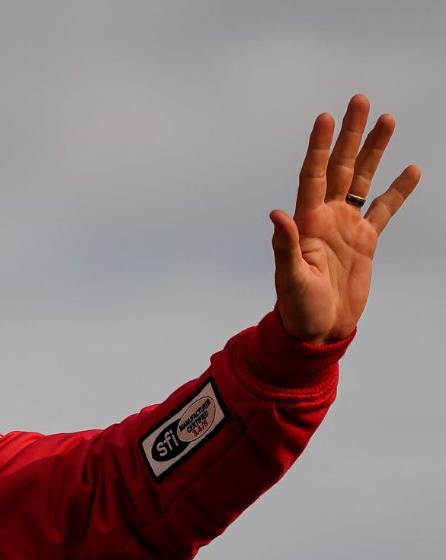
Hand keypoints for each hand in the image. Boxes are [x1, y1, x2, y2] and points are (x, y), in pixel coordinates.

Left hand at [270, 94, 419, 344]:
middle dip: (350, 134)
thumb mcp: (290, 278)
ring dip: (375, 150)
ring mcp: (346, 226)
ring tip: (387, 118)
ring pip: (363, 179)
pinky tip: (412, 168)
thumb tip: (276, 213)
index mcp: (306, 222)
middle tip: (360, 99)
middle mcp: (325, 217)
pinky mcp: (365, 241)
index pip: (313, 174)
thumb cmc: (298, 307)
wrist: (317, 330)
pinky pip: (384, 208)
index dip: (319, 146)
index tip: (325, 117)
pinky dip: (397, 190)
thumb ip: (284, 246)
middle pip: (340, 165)